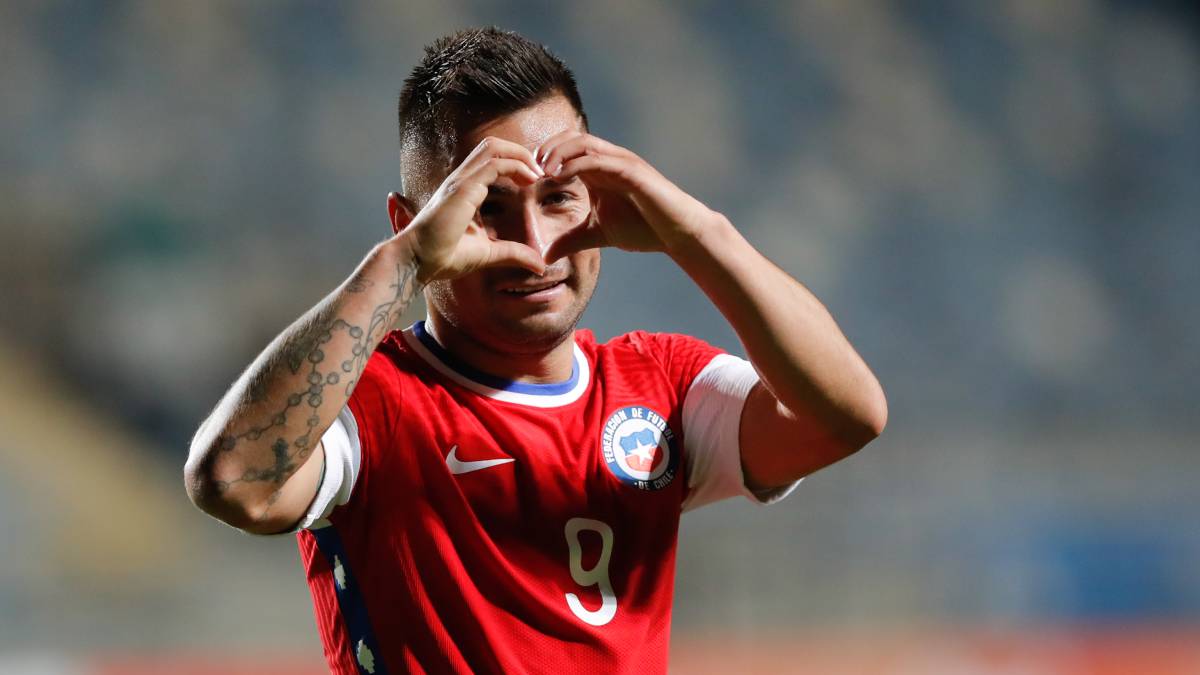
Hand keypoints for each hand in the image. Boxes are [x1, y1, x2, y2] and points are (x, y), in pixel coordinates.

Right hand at [395, 137, 546, 282]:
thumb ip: (513, 254)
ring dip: (520, 155)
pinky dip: (516, 166)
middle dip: (520, 152)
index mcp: (465, 189)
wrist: (418, 261)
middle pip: (493, 144)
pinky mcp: (463, 188)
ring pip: (493, 147)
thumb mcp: (488, 254)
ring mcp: (461, 180)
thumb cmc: (443, 256)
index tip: (534, 181)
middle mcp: (462, 179)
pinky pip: (494, 164)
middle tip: (540, 173)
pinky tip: (530, 182)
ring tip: (537, 174)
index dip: (516, 163)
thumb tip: (539, 266)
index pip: (492, 159)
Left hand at [535, 131, 722, 261]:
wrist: (677, 233)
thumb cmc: (644, 229)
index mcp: (599, 170)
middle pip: (570, 138)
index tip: (524, 177)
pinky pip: (599, 159)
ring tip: (541, 170)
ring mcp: (621, 162)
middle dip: (545, 149)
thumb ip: (571, 240)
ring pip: (583, 142)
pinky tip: (559, 177)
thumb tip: (545, 255)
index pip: (565, 150)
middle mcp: (609, 159)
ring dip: (558, 152)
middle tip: (528, 170)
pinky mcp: (631, 171)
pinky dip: (576, 163)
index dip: (542, 158)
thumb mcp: (597, 235)